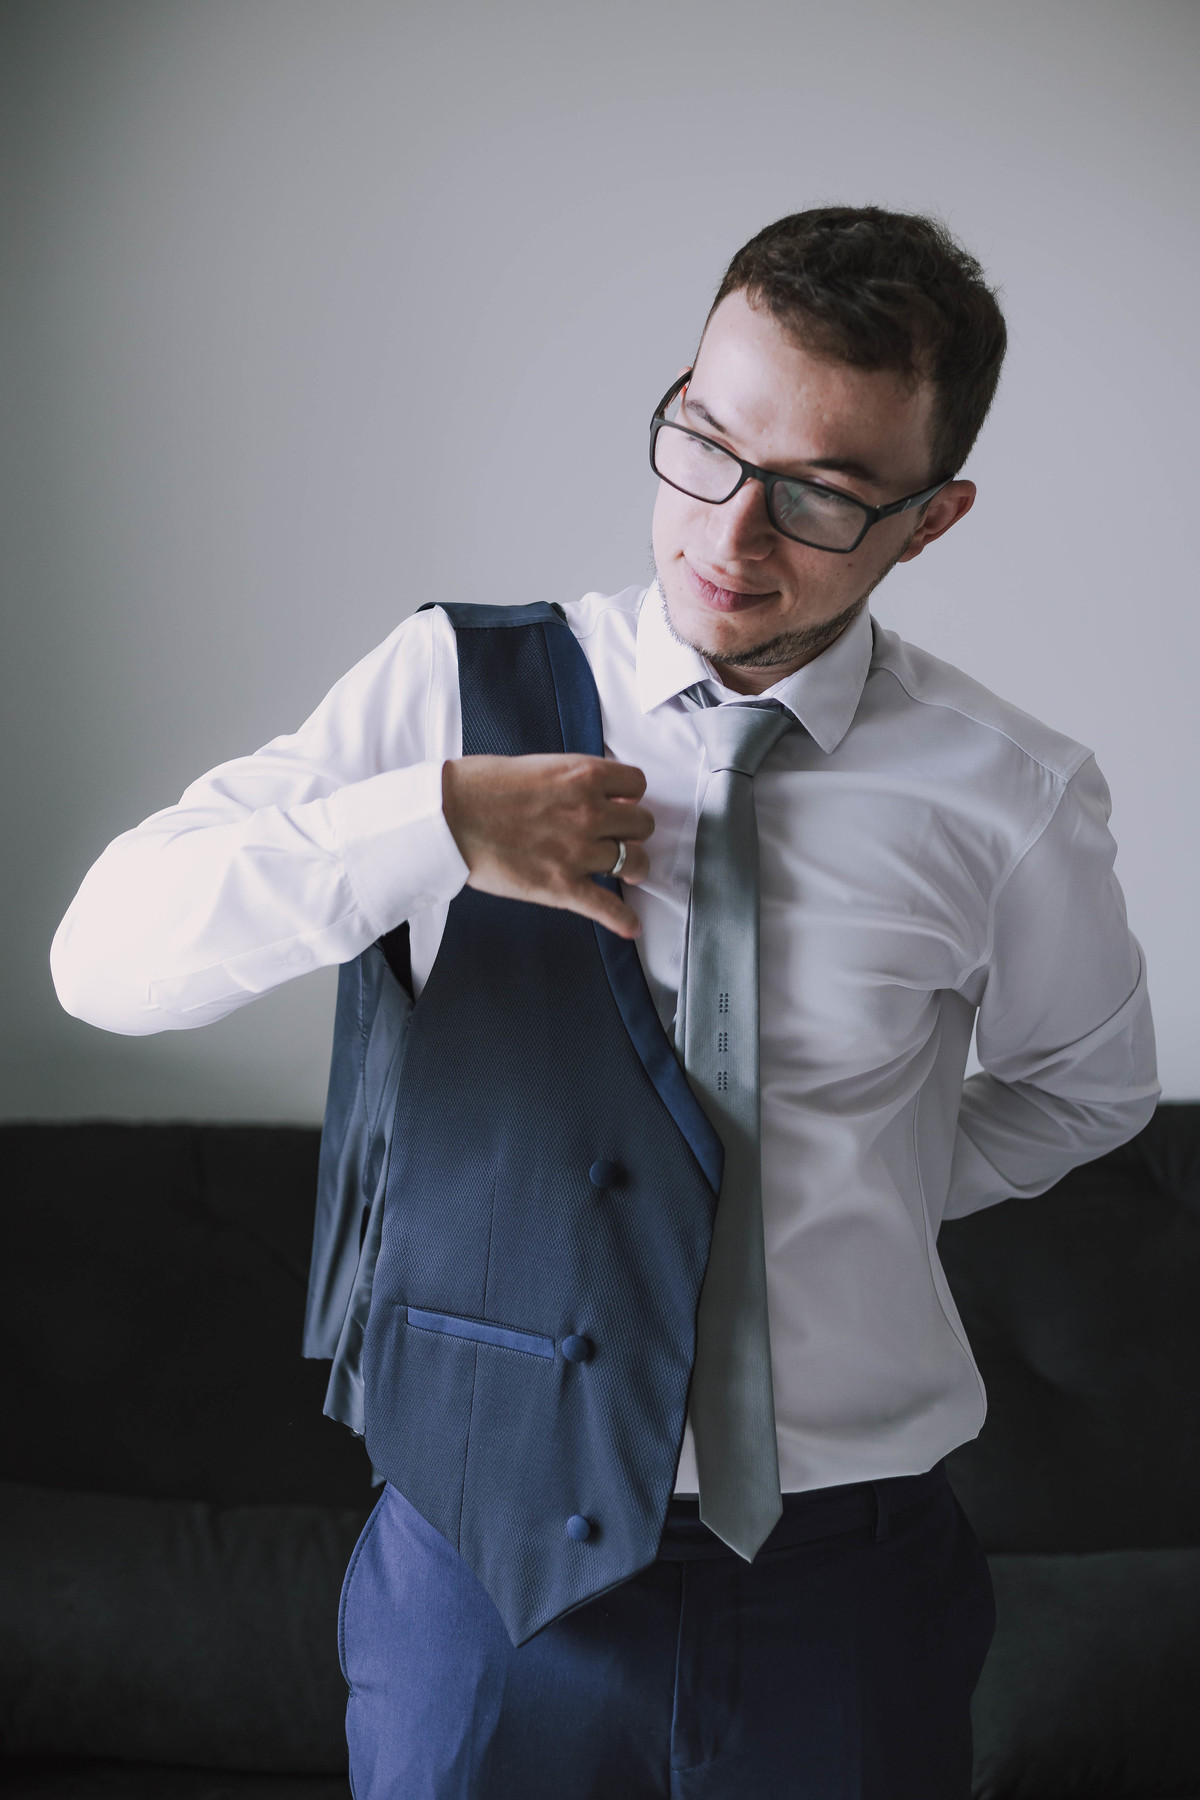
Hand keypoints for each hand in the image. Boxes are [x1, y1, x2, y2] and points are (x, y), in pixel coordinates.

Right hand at [441, 754, 653, 938]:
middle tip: (620, 837)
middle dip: (633, 830)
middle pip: (643, 824)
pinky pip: (608, 907)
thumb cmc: (479, 786)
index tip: (621, 804)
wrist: (446, 817)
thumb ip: (572, 780)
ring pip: (636, 862)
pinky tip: (631, 926)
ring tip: (627, 872)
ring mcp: (578, 851)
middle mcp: (589, 813)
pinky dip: (624, 920)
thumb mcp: (538, 765)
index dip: (630, 796)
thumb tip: (594, 796)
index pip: (637, 785)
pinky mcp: (562, 886)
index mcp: (583, 776)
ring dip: (634, 867)